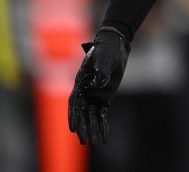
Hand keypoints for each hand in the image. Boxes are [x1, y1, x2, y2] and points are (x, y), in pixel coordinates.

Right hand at [67, 28, 130, 145]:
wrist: (115, 45)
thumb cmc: (106, 48)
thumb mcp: (104, 56)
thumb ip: (101, 69)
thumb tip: (99, 83)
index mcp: (80, 82)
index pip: (74, 103)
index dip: (73, 116)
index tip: (73, 128)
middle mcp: (85, 91)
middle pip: (82, 113)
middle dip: (83, 127)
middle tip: (84, 141)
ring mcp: (95, 94)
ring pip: (92, 116)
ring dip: (93, 129)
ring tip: (95, 143)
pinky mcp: (105, 96)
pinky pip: (102, 113)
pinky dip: (103, 124)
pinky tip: (104, 136)